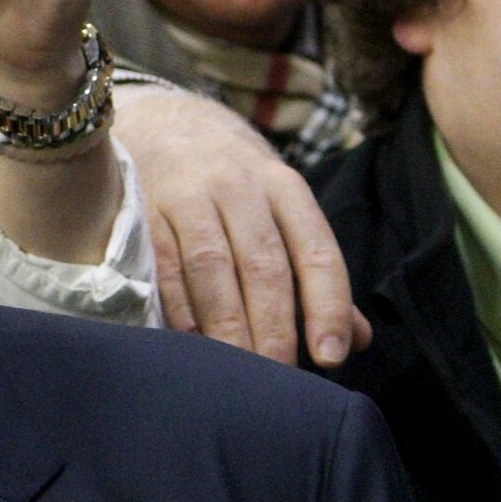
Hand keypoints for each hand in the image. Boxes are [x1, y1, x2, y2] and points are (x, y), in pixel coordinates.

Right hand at [118, 89, 367, 367]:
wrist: (166, 125)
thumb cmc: (235, 183)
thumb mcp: (281, 209)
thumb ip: (315, 275)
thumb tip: (356, 339)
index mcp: (284, 186)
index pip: (315, 249)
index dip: (326, 304)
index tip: (331, 356)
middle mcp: (239, 186)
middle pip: (263, 263)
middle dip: (274, 325)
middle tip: (279, 377)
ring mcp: (188, 196)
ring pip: (212, 267)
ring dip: (226, 325)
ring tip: (238, 372)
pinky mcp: (144, 212)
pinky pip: (164, 266)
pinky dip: (180, 308)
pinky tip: (193, 344)